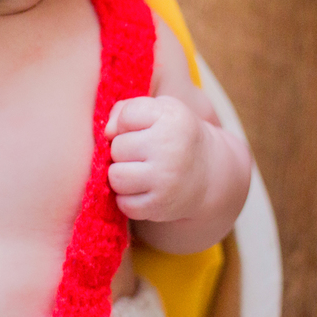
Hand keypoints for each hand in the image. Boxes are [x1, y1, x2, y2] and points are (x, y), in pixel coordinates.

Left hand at [105, 95, 210, 222]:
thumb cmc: (174, 136)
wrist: (210, 173)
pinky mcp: (160, 207)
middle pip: (117, 148)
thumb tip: (107, 132)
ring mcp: (166, 181)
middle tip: (142, 153)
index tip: (144, 129)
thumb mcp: (160, 110)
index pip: (126, 116)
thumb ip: (127, 109)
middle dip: (123, 150)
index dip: (127, 123)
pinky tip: (143, 190)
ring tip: (138, 171)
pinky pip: (124, 204)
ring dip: (121, 175)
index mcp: (172, 119)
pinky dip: (128, 199)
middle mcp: (171, 150)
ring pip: (116, 177)